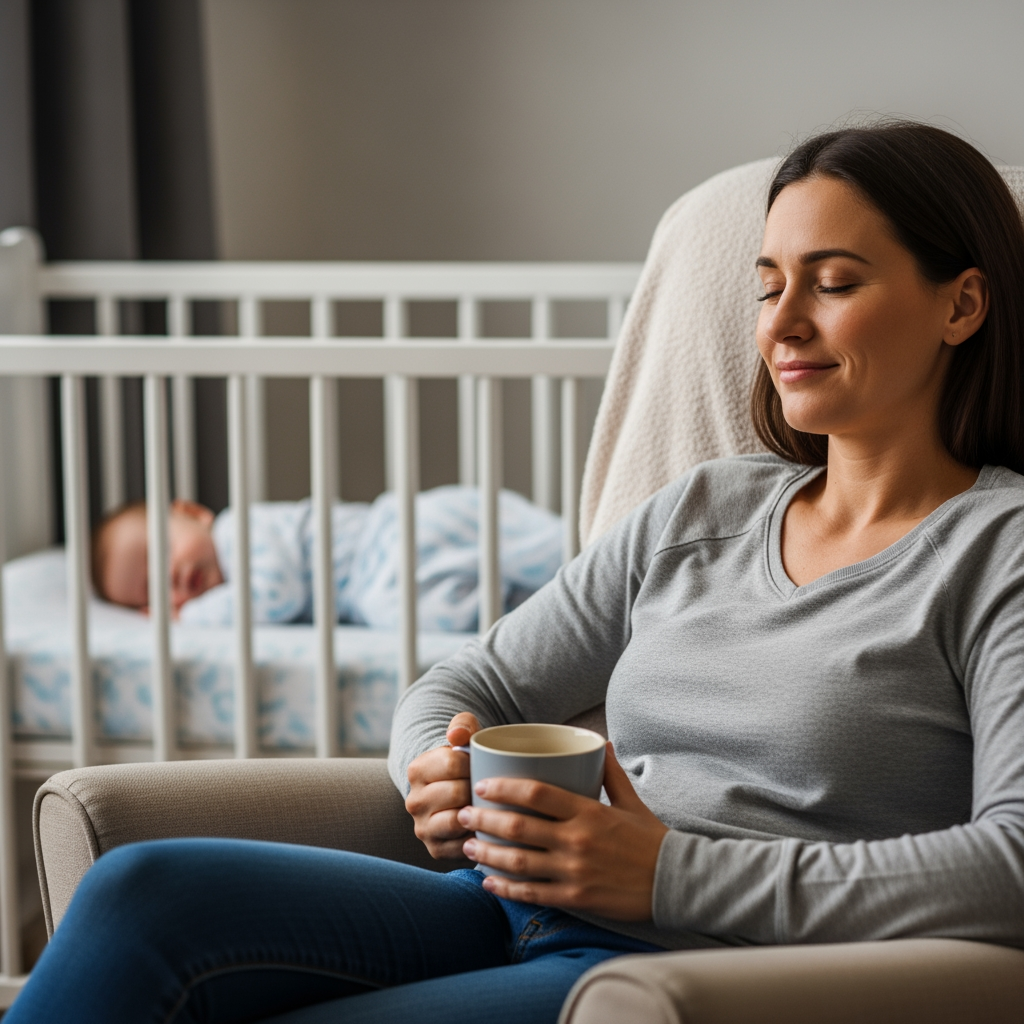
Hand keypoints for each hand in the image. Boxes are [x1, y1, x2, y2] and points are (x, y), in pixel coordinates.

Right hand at [405, 712, 480, 858]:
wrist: (459, 791)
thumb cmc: (467, 762)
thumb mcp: (465, 737)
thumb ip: (463, 725)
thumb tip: (456, 736)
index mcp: (417, 769)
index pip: (452, 763)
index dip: (476, 763)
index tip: (484, 765)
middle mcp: (413, 800)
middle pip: (457, 792)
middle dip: (480, 789)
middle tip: (492, 787)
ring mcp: (422, 827)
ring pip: (457, 820)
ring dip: (478, 814)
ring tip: (491, 806)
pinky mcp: (435, 850)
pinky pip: (462, 846)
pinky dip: (478, 837)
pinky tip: (487, 827)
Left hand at [457, 743, 668, 920]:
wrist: (675, 882)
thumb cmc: (650, 839)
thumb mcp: (631, 800)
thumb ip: (610, 772)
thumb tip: (600, 742)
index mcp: (588, 811)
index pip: (536, 793)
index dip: (504, 788)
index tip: (482, 785)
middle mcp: (577, 840)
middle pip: (519, 827)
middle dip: (484, 820)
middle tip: (462, 814)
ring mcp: (574, 872)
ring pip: (519, 862)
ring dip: (487, 853)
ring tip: (467, 846)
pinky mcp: (576, 898)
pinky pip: (533, 893)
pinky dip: (506, 888)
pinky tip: (488, 881)